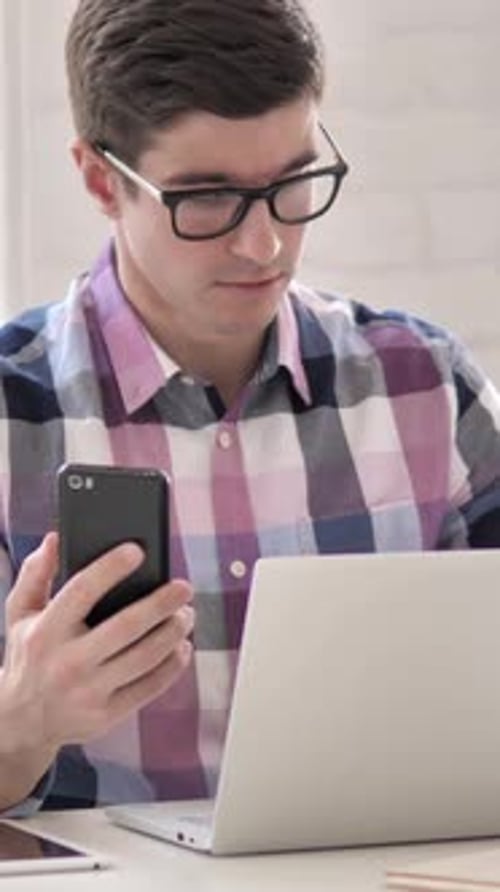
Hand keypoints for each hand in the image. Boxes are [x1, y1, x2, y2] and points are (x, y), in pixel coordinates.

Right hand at [0, 532, 193, 805]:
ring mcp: (88, 692)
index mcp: (46, 631)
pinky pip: (150, 687)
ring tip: (187, 614)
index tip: (137, 551)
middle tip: (183, 587)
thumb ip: (35, 574)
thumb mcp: (20, 614)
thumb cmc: (28, 654)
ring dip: (174, 632)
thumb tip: (55, 538)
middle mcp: (67, 663)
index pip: (81, 591)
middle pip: (126, 626)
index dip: (111, 568)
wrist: (20, 721)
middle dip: (161, 604)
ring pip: (145, 657)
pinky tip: (182, 646)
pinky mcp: (106, 716)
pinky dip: (172, 665)